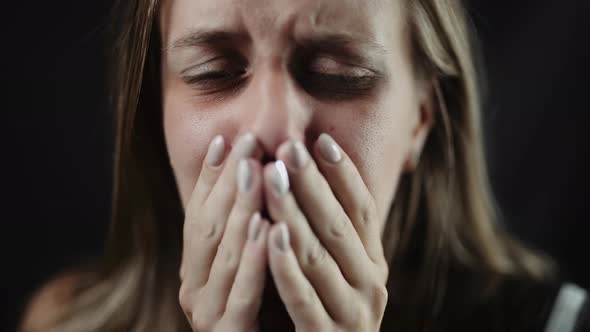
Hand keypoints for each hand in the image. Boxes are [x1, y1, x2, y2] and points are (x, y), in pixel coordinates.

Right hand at [179, 133, 269, 331]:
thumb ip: (247, 230)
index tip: (227, 139)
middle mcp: (193, 289)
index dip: (211, 177)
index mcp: (196, 269)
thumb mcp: (250, 266)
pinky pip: (242, 294)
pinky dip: (252, 259)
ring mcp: (206, 314)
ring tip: (258, 170)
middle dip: (229, 182)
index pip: (200, 214)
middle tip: (247, 141)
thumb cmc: (261, 313)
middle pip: (209, 226)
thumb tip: (255, 179)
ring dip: (241, 209)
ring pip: (223, 254)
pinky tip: (266, 227)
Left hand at [262, 133, 388, 330]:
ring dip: (294, 213)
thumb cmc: (327, 309)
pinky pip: (303, 297)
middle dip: (312, 184)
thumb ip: (331, 232)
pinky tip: (270, 233)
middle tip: (287, 147)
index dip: (343, 175)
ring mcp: (353, 313)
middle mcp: (371, 284)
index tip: (321, 140)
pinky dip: (287, 264)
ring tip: (271, 176)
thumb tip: (313, 175)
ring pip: (320, 255)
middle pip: (339, 225)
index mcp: (373, 262)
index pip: (363, 210)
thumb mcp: (338, 269)